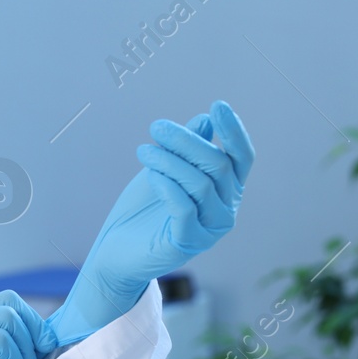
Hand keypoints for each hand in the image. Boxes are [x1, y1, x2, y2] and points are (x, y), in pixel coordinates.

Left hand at [49, 99, 254, 345]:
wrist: (115, 253)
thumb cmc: (143, 211)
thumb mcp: (166, 171)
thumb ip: (187, 150)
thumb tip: (205, 121)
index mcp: (226, 191)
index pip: (242, 157)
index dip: (234, 131)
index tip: (217, 105)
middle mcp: (225, 211)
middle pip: (218, 165)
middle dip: (187, 141)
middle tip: (157, 127)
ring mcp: (210, 230)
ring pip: (200, 184)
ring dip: (170, 161)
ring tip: (144, 150)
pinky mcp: (188, 243)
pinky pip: (184, 207)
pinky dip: (168, 185)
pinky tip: (151, 174)